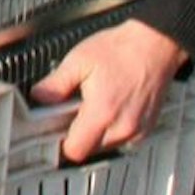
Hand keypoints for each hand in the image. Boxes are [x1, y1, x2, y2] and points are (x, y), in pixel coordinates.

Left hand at [30, 17, 188, 160]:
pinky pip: (124, 140)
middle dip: (79, 134)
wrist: (155, 44)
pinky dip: (114, 129)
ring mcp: (138, 129)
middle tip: (74, 109)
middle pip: (90, 150)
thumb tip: (39, 98)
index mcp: (102, 112)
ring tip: (95, 104)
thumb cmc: (121, 50)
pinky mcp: (148, 127)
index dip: (61, 141)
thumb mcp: (79, 60)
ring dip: (97, 132)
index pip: (76, 150)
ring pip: (107, 146)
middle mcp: (122, 127)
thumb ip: (55, 84)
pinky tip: (111, 106)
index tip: (55, 127)